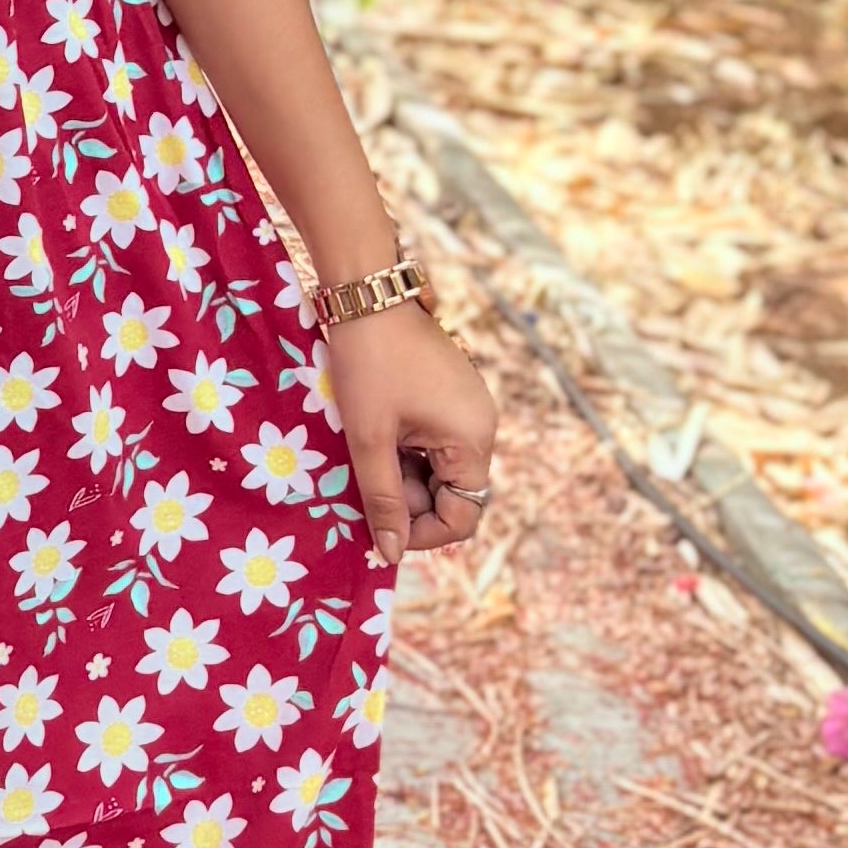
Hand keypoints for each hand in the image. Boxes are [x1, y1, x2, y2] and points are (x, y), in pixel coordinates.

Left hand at [325, 301, 497, 569]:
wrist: (369, 294)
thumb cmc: (367, 365)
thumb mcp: (369, 438)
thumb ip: (382, 499)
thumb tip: (390, 554)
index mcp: (473, 440)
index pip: (464, 516)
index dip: (422, 533)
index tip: (381, 527)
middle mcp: (482, 427)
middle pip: (452, 493)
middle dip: (409, 499)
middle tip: (365, 479)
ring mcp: (469, 410)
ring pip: (439, 468)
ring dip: (403, 474)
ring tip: (367, 448)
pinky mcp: (452, 396)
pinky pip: (435, 442)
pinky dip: (406, 450)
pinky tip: (376, 431)